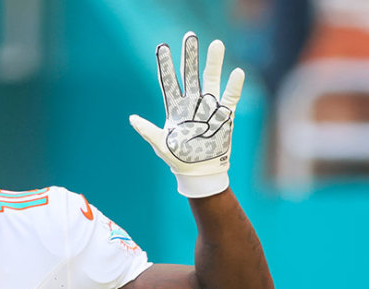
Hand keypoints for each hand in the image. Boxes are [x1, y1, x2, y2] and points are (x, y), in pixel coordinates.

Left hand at [130, 32, 244, 197]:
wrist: (199, 172)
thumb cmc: (178, 159)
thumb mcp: (161, 145)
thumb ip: (148, 131)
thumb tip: (132, 118)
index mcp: (175, 108)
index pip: (169, 82)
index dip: (165, 65)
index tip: (162, 47)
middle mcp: (192, 103)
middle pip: (190, 74)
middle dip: (190, 56)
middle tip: (190, 36)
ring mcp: (209, 107)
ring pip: (211, 79)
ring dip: (213, 63)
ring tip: (216, 44)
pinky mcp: (225, 115)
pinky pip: (231, 97)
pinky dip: (234, 86)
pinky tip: (237, 72)